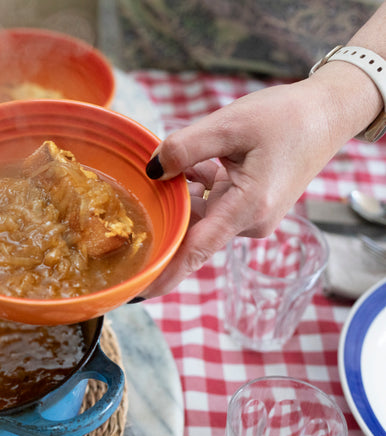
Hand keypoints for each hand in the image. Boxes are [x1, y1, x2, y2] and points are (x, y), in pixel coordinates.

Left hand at [140, 75, 361, 297]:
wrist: (326, 115)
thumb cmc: (285, 118)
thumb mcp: (229, 124)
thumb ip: (185, 147)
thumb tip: (152, 170)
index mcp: (248, 208)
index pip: (196, 250)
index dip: (166, 271)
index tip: (139, 290)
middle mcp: (250, 222)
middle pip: (192, 229)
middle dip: (166, 208)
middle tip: (145, 183)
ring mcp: (252, 218)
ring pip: (200, 214)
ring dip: (183, 192)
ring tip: (181, 159)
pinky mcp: (251, 209)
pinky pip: (213, 205)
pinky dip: (198, 186)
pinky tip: (195, 163)